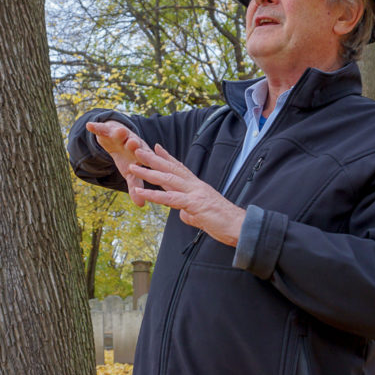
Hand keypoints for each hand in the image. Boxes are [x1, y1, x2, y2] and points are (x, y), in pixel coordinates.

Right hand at [85, 120, 151, 203]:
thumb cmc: (127, 157)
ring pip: (121, 134)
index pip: (145, 157)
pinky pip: (102, 128)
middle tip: (134, 145)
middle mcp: (133, 142)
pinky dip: (96, 127)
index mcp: (141, 154)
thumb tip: (141, 205)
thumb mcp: (130, 172)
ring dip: (121, 132)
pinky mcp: (108, 130)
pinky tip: (89, 126)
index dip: (145, 160)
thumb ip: (135, 186)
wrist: (117, 137)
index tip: (145, 164)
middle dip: (134, 144)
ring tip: (120, 131)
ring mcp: (121, 135)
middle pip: (135, 143)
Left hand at [126, 143, 245, 246]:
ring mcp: (195, 193)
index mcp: (198, 187)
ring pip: (168, 179)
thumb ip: (191, 212)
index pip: (180, 168)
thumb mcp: (203, 216)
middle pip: (171, 168)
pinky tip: (140, 191)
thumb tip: (183, 214)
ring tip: (133, 166)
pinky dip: (154, 194)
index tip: (157, 147)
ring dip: (149, 172)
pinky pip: (170, 198)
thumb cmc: (225, 222)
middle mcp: (196, 186)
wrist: (241, 227)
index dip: (168, 157)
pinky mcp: (195, 204)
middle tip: (138, 148)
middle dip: (154, 158)